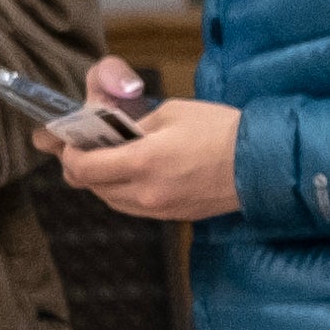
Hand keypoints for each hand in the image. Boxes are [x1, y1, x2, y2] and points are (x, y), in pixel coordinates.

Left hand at [53, 97, 241, 222]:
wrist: (260, 163)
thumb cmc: (219, 130)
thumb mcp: (171, 112)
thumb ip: (134, 125)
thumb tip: (113, 133)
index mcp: (142, 162)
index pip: (83, 168)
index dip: (69, 155)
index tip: (70, 143)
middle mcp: (145, 192)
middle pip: (92, 187)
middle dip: (82, 168)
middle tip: (85, 148)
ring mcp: (159, 209)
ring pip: (111, 200)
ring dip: (102, 182)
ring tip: (108, 160)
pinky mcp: (172, 216)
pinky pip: (133, 207)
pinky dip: (123, 191)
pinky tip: (133, 174)